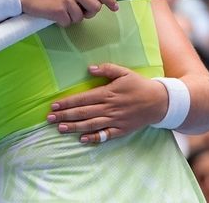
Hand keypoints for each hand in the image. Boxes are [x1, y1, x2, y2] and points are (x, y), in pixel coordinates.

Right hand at [15, 0, 117, 26]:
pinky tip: (52, 14)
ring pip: (81, 17)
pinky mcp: (59, 12)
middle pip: (94, 6)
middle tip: (80, 12)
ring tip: (59, 10)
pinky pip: (68, 22)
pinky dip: (61, 22)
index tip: (114, 7)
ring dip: (72, 17)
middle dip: (89, 12)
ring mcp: (67, 0)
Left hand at [46, 63, 166, 142]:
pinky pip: (105, 135)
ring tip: (60, 128)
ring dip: (74, 127)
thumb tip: (90, 68)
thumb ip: (107, 69)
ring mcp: (115, 120)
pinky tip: (82, 139)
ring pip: (91, 125)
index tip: (54, 105)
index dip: (67, 102)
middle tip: (49, 119)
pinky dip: (94, 138)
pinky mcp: (121, 130)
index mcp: (107, 93)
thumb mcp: (125, 72)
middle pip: (83, 113)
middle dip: (65, 116)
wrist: (159, 102)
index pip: (82, 99)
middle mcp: (109, 108)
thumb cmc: (139, 85)